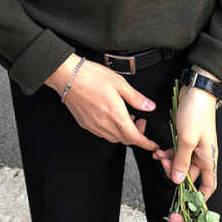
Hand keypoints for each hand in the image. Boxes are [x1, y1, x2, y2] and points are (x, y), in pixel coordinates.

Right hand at [45, 54, 159, 150]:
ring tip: (126, 116)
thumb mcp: (119, 82)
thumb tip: (150, 106)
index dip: (146, 144)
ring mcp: (94, 126)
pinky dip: (112, 131)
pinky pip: (103, 134)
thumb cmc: (92, 76)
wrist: (68, 76)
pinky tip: (112, 118)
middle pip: (125, 140)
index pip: (135, 137)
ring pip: (114, 138)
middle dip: (137, 135)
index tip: (153, 145)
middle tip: (140, 120)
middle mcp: (104, 124)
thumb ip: (136, 98)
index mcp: (115, 114)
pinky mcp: (85, 124)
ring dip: (124, 133)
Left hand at [151, 80, 218, 201]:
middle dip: (175, 173)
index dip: (200, 196)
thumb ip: (182, 162)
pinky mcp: (187, 138)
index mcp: (208, 158)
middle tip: (164, 165)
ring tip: (158, 155)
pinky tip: (159, 150)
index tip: (188, 202)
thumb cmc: (196, 115)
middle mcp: (203, 155)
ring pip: (181, 163)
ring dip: (169, 162)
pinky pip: (177, 152)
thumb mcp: (187, 140)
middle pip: (189, 175)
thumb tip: (179, 181)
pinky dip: (168, 153)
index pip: (209, 185)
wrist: (197, 92)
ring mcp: (195, 146)